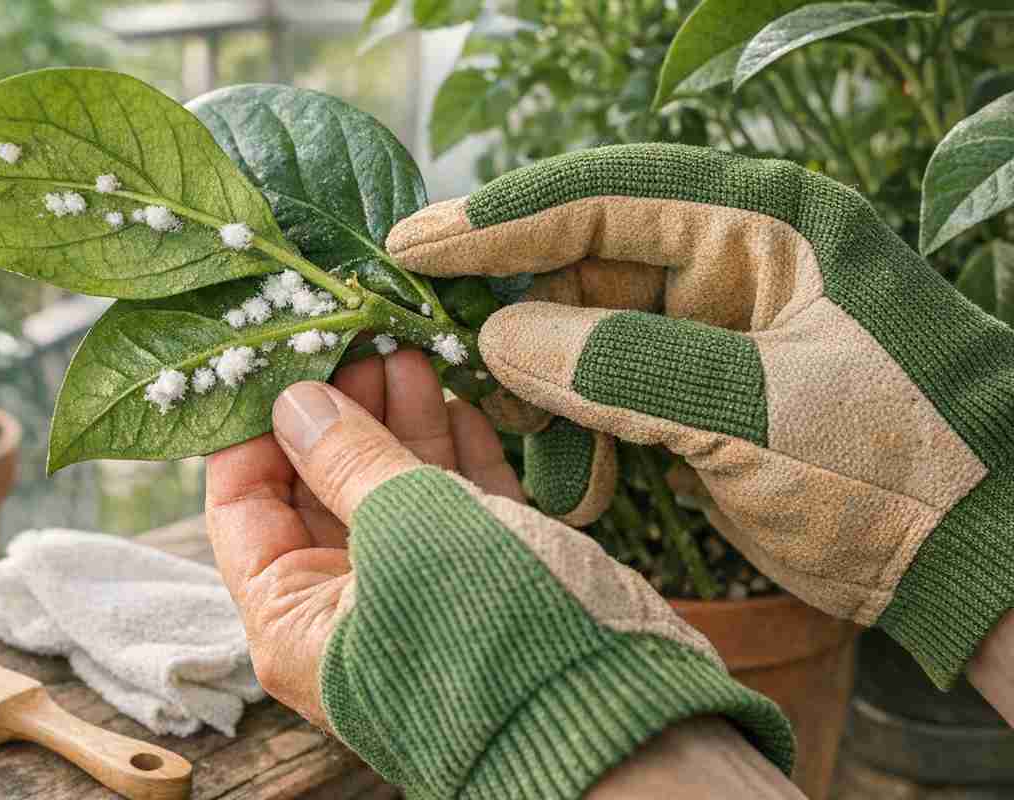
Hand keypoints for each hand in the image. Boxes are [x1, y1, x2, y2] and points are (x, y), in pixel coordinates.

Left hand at [205, 346, 791, 797]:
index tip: (277, 357)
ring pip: (392, 489)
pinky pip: (453, 505)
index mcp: (294, 617)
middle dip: (340, 410)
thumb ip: (347, 459)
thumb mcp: (406, 527)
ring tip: (405, 349)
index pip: (242, 508)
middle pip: (319, 489)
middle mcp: (346, 608)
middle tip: (356, 339)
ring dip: (399, 420)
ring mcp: (415, 592)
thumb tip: (293, 401)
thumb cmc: (491, 632)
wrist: (624, 721)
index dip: (253, 429)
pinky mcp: (481, 580)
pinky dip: (454, 453)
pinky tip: (457, 400)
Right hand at [388, 143, 1013, 692]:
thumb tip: (500, 339)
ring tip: (548, 462)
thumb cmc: (904, 465)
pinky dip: (584, 440)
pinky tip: (586, 487)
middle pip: (582, 273)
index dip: (501, 220)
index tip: (414, 246)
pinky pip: (608, 397)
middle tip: (460, 374)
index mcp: (763, 226)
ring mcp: (714, 333)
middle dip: (522, 331)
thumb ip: (621, 368)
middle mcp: (732, 265)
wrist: (982, 558)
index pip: (604, 200)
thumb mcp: (758, 409)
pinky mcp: (703, 397)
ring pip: (584, 342)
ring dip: (551, 401)